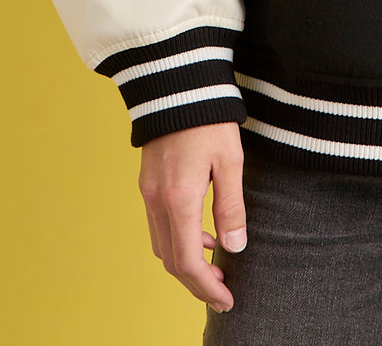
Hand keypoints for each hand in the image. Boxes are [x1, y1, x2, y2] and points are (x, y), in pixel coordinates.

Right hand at [137, 121, 247, 313]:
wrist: (178, 84)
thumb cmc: (209, 119)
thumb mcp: (231, 161)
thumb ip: (231, 207)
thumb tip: (234, 248)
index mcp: (179, 198)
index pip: (187, 261)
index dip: (206, 286)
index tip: (226, 298)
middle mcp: (157, 200)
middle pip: (170, 260)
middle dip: (196, 282)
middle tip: (222, 291)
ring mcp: (148, 191)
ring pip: (161, 245)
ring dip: (185, 262)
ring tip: (216, 265)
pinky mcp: (147, 182)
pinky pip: (158, 224)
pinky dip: (177, 239)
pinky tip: (202, 233)